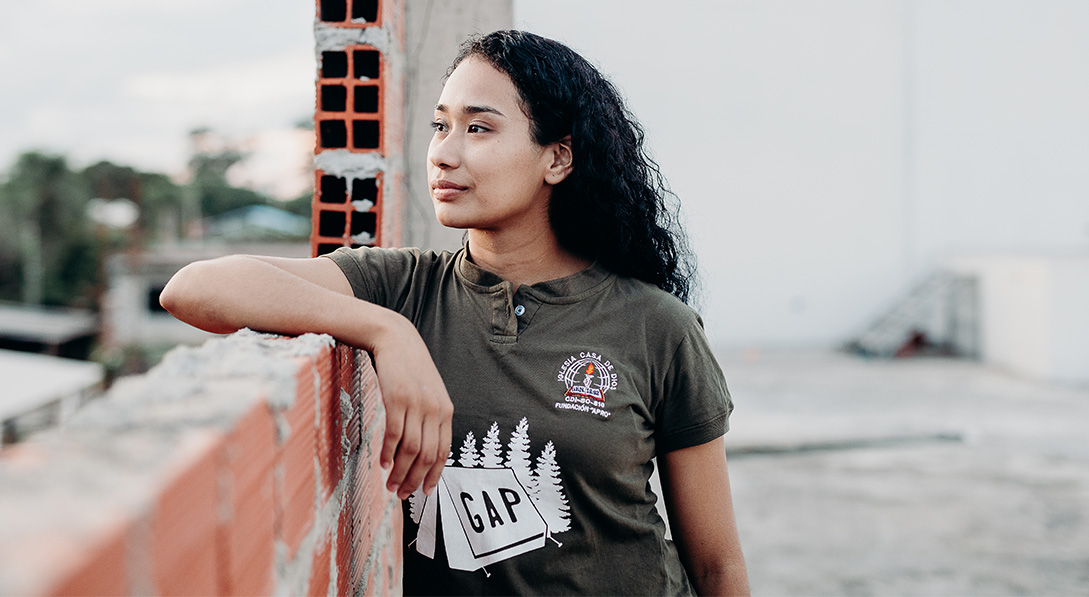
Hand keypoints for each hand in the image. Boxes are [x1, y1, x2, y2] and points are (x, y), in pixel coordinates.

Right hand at [370, 316, 452, 498]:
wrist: (396, 339)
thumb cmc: (410, 369)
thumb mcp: (429, 393)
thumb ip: (430, 417)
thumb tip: (423, 449)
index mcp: (446, 411)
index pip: (443, 451)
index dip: (434, 475)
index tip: (425, 492)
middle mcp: (435, 409)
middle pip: (427, 455)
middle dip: (415, 479)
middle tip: (402, 494)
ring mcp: (417, 404)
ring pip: (410, 449)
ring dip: (400, 472)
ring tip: (390, 484)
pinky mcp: (397, 399)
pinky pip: (394, 434)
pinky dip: (388, 453)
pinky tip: (383, 464)